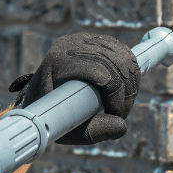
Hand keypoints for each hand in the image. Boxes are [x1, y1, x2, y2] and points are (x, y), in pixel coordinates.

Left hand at [9, 32, 140, 144]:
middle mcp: (73, 44)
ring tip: (120, 106)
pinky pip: (125, 54)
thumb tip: (121, 127)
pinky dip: (131, 74)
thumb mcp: (67, 129)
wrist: (41, 98)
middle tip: (119, 115)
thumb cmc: (51, 116)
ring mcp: (86, 40)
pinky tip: (124, 91)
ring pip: (124, 57)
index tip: (115, 115)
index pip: (100, 70)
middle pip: (116, 63)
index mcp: (59, 61)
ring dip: (130, 85)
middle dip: (125, 93)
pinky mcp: (97, 41)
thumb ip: (91, 132)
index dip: (115, 94)